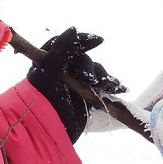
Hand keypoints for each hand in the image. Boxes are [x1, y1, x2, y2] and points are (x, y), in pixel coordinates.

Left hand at [27, 28, 125, 142]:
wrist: (48, 135)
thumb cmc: (42, 102)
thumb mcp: (49, 73)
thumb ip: (62, 50)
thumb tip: (73, 28)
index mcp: (48, 63)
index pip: (65, 44)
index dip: (82, 41)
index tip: (98, 40)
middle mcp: (62, 72)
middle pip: (83, 59)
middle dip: (91, 68)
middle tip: (91, 81)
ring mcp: (75, 85)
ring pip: (95, 72)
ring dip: (104, 77)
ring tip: (107, 87)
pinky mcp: (87, 98)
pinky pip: (102, 87)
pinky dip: (112, 86)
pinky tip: (120, 89)